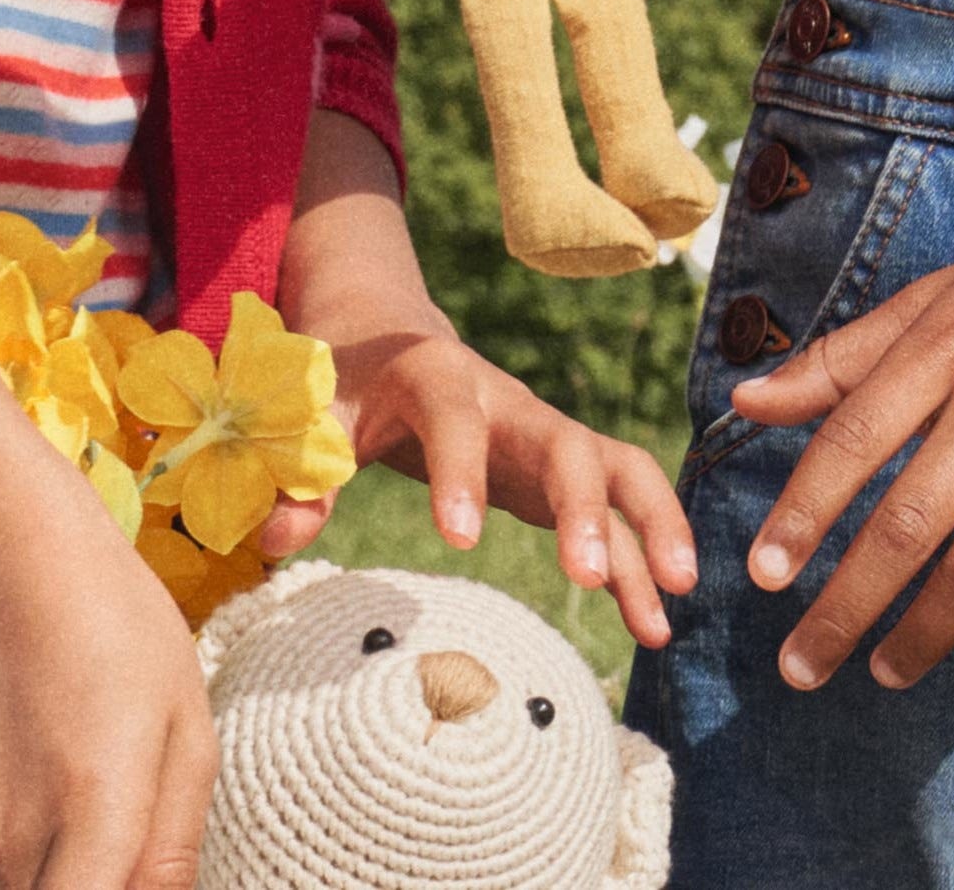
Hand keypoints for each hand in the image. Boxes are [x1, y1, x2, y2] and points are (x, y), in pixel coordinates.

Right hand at [0, 483, 217, 888]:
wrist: (13, 563)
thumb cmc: (115, 627)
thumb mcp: (184, 729)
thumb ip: (175, 850)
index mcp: (92, 818)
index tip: (148, 864)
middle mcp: (23, 848)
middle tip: (147, 833)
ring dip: (92, 883)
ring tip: (123, 812)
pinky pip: (22, 886)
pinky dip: (59, 873)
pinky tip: (82, 803)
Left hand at [256, 322, 696, 650]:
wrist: (383, 334)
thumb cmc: (346, 379)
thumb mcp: (317, 413)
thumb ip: (305, 470)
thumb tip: (278, 537)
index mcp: (434, 376)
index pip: (453, 418)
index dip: (459, 472)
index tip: (456, 538)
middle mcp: (505, 401)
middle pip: (562, 442)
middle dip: (580, 507)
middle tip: (588, 577)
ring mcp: (540, 433)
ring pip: (614, 466)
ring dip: (650, 524)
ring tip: (675, 595)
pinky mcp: (557, 467)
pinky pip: (616, 503)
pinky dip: (642, 554)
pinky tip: (655, 619)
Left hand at [732, 242, 953, 690]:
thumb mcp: (926, 305)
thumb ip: (838, 363)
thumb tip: (743, 401)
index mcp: (942, 350)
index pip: (855, 440)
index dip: (805, 510)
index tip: (762, 577)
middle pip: (912, 521)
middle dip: (852, 601)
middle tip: (802, 665)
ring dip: (928, 630)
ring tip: (883, 672)